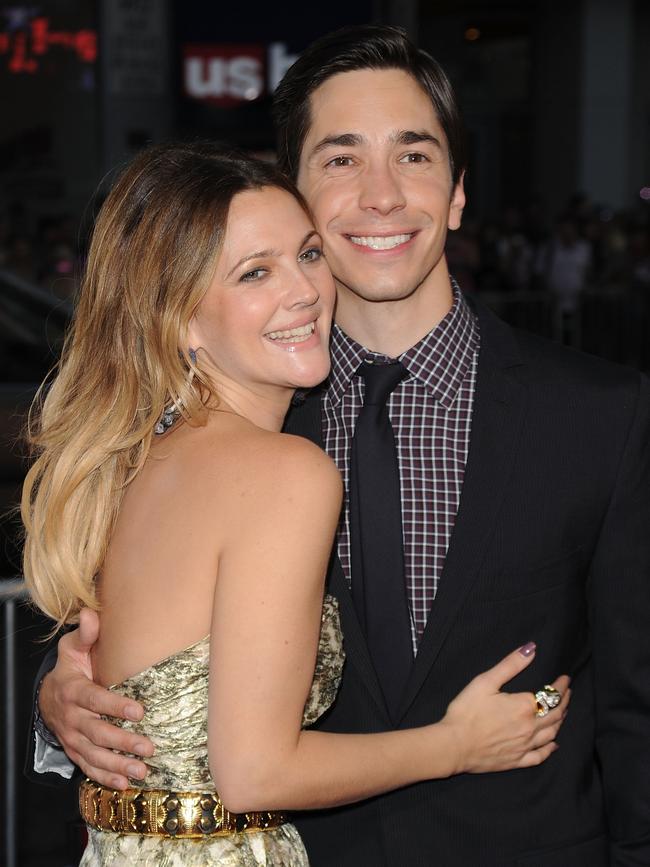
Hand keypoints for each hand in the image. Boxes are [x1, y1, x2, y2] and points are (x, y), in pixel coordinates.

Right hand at [38, 608, 153, 788]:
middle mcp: (72, 717)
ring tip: (142, 770)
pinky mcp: (75, 750)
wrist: (48, 695)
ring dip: (118, 764)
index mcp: (73, 690)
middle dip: (123, 741)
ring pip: (94, 754)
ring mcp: (73, 737)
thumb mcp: (73, 648)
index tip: (139, 711)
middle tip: (148, 746)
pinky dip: (106, 777)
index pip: (95, 699)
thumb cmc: (70, 668)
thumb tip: (91, 614)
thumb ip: (85, 634)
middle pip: (97, 732)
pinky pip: (89, 767)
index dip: (115, 706)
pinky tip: (125, 784)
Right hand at [440, 644, 570, 774]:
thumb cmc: (467, 711)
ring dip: (560, 721)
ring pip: (551, 733)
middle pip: (555, 714)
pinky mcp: (517, 761)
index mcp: (524, 706)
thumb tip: (531, 649)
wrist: (454, 745)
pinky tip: (553, 744)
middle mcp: (530, 727)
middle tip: (567, 692)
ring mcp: (525, 746)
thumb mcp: (485, 681)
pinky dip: (550, 749)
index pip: (550, 695)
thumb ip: (510, 665)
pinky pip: (540, 756)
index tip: (565, 679)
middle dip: (563, 701)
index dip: (560, 686)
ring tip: (563, 712)